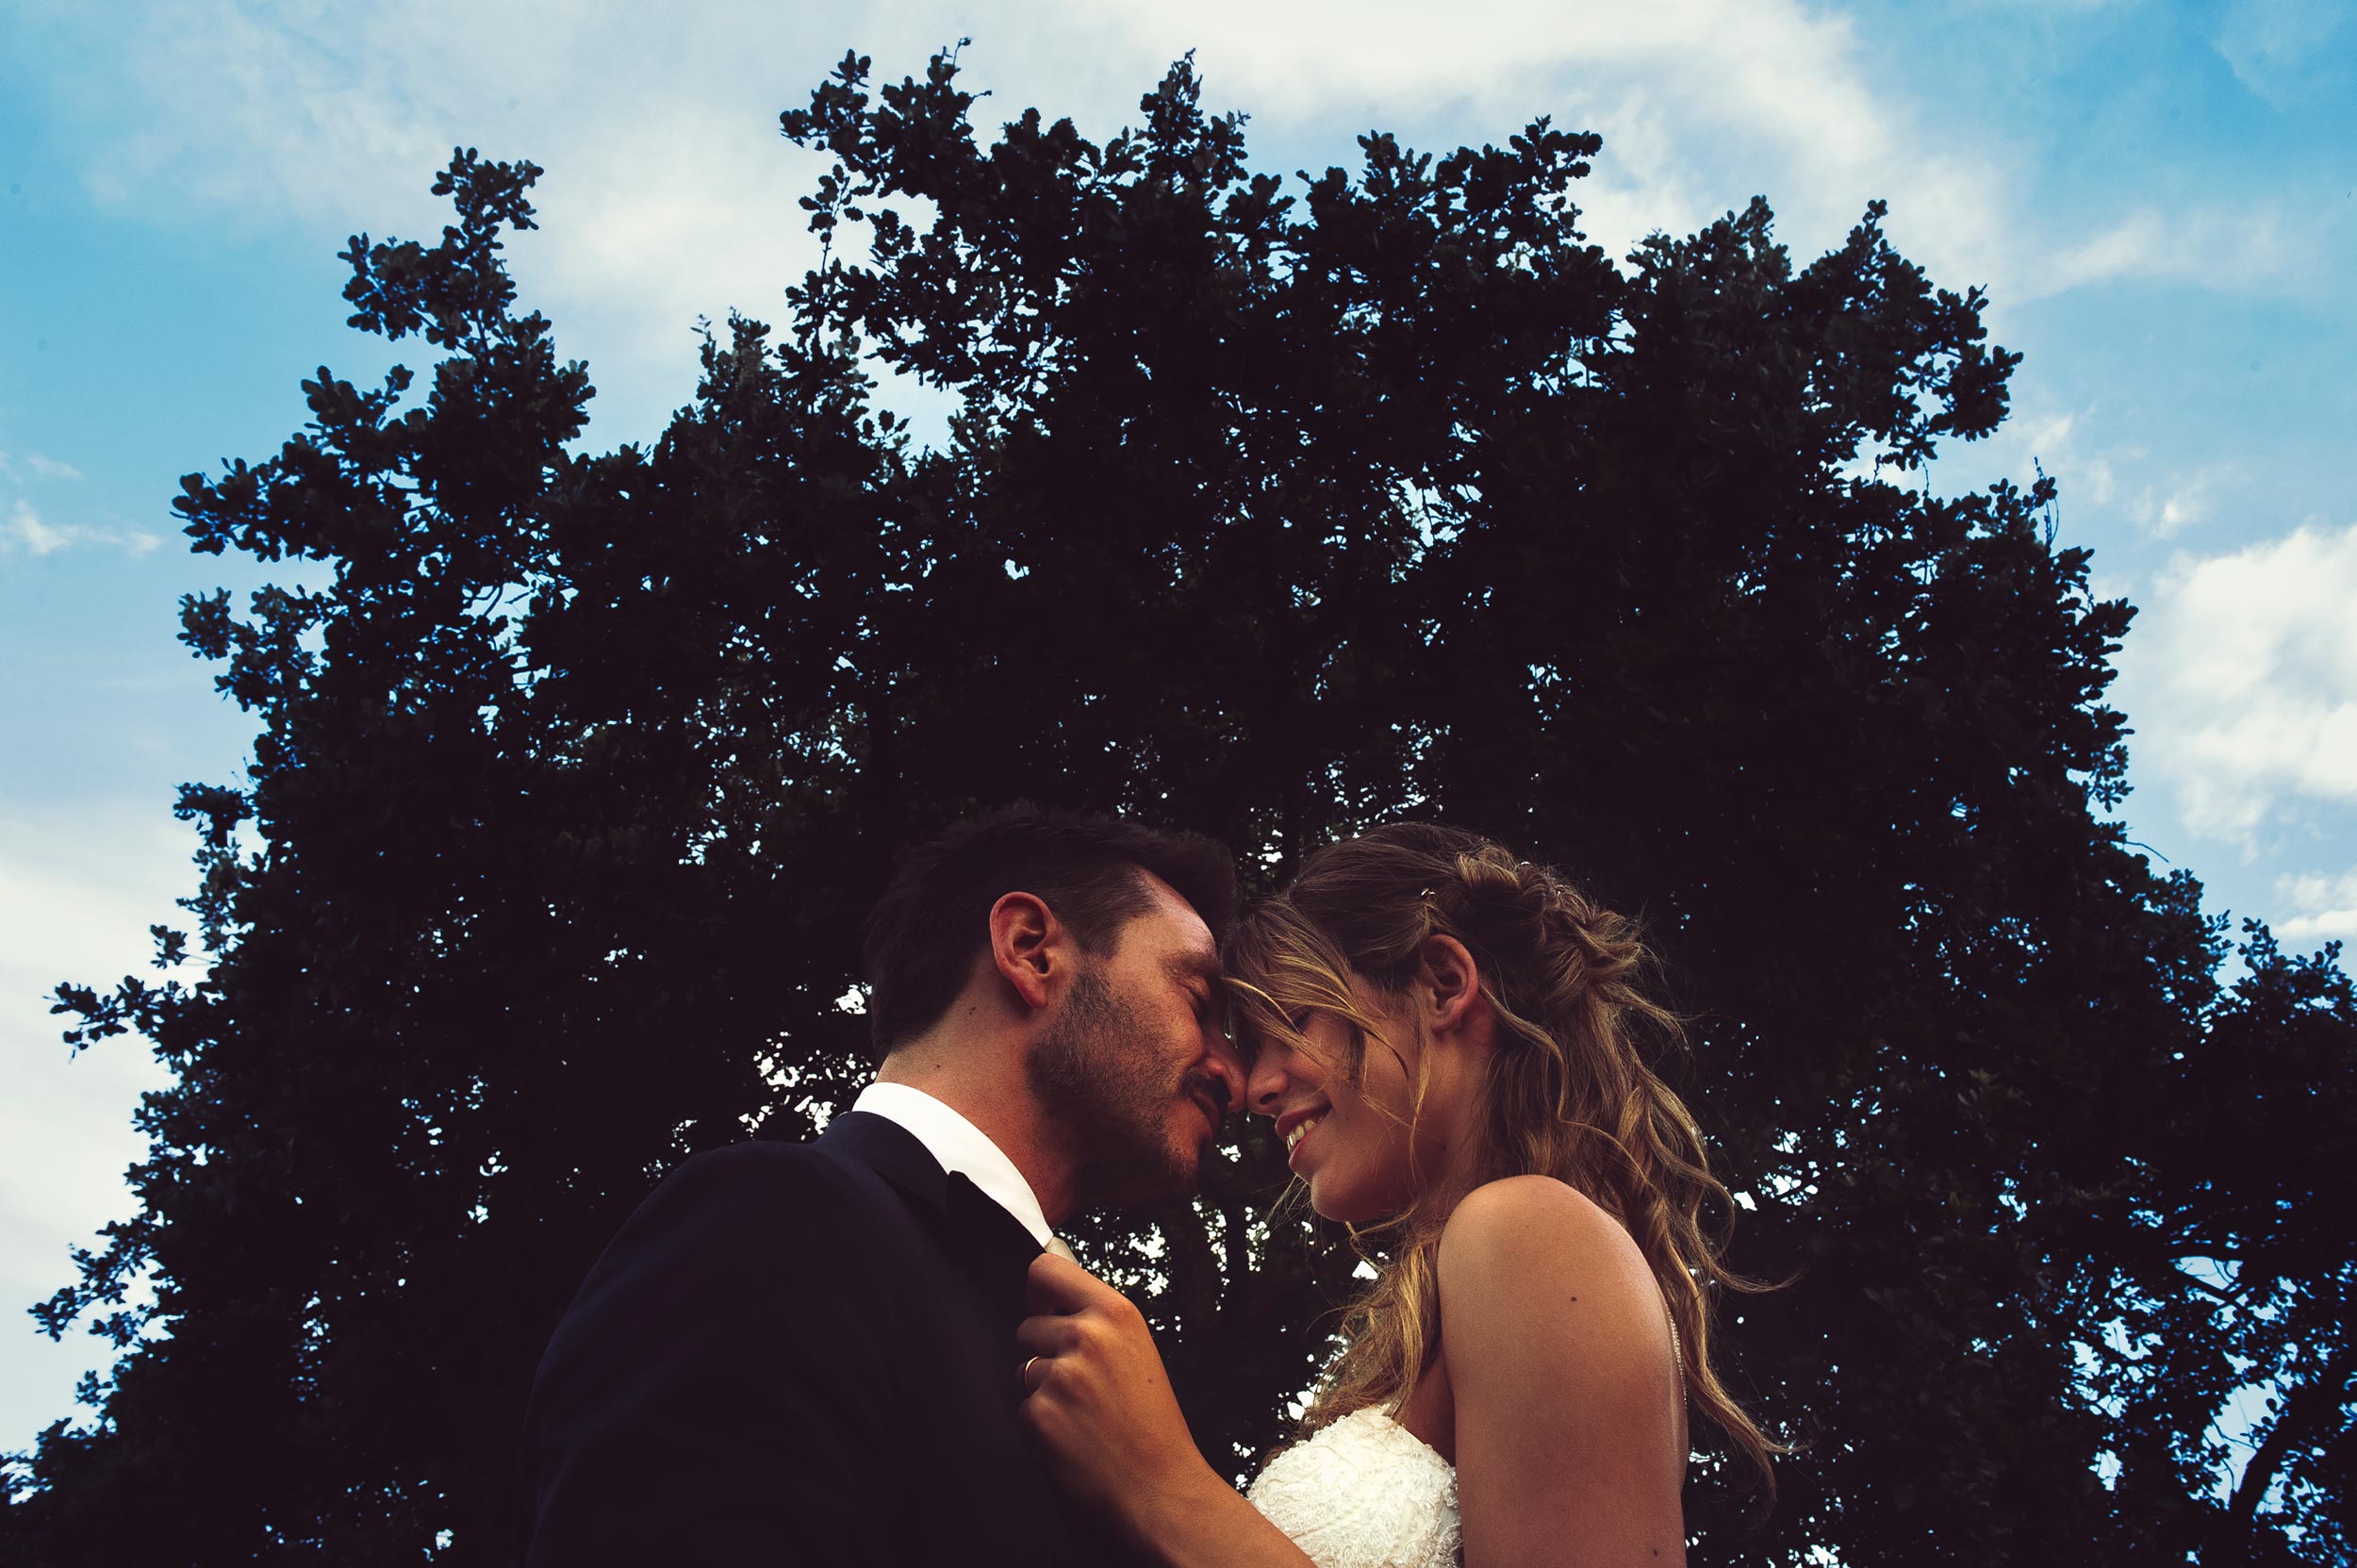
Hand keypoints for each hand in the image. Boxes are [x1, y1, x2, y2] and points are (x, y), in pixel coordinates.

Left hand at [1016, 1250, 1218, 1544]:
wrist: (1161, 1489)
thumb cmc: (1151, 1424)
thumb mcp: (1137, 1351)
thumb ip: (1097, 1322)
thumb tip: (1047, 1299)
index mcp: (1116, 1313)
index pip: (1046, 1270)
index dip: (1037, 1292)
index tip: (1044, 1310)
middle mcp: (1087, 1336)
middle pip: (1027, 1327)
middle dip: (1042, 1355)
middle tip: (1080, 1387)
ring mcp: (1061, 1375)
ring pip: (1022, 1370)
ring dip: (1041, 1392)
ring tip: (1082, 1416)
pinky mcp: (1040, 1413)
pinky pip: (1022, 1408)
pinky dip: (1040, 1427)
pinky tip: (1073, 1439)